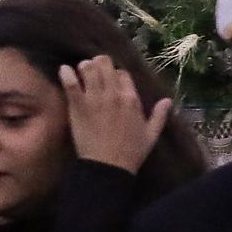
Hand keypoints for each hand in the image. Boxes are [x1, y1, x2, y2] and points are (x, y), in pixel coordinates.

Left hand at [62, 56, 172, 173]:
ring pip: (89, 69)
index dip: (115, 74)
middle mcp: (114, 94)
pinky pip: (71, 84)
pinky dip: (66, 74)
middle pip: (105, 65)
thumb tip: (168, 100)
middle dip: (99, 64)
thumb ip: (159, 116)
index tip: (110, 79)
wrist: (108, 167)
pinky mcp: (78, 107)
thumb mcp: (151, 135)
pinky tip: (63, 70)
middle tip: (93, 69)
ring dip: (84, 67)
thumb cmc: (131, 153)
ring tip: (79, 71)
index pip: (122, 73)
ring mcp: (95, 99)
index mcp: (131, 98)